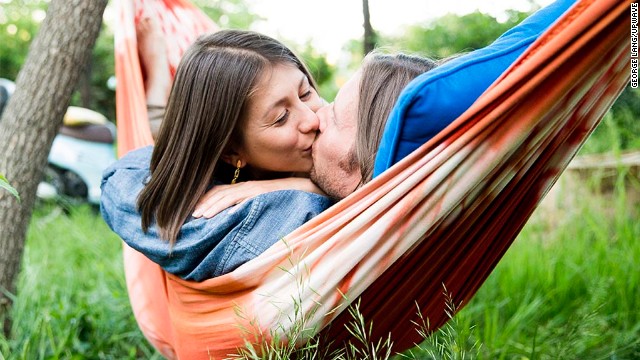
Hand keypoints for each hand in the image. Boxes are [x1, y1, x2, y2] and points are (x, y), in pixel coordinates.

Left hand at [192, 178, 324, 218]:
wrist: (311, 190)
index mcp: (248, 189)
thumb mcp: (266, 206)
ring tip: (199, 216)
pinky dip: (227, 204)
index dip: (207, 201)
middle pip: (219, 193)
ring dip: (211, 205)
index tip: (195, 213)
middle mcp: (248, 186)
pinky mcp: (261, 191)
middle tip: (190, 216)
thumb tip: (238, 222)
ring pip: (226, 195)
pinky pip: (241, 197)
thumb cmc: (290, 200)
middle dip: (203, 203)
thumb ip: (253, 210)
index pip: (222, 193)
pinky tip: (217, 213)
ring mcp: (254, 188)